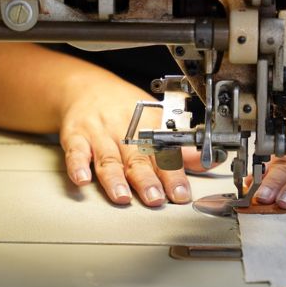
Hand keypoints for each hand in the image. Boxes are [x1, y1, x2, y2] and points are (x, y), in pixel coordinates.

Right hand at [58, 78, 200, 206]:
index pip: (164, 153)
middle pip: (137, 158)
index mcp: (149, 126)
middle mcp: (125, 130)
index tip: (180, 193)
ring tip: (122, 196)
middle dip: (146, 180)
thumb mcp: (157, 121)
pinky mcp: (76, 136)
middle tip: (155, 198)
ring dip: (115, 178)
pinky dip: (77, 166)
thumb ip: (180, 149)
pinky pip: (76, 151)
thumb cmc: (126, 110)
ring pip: (108, 158)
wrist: (88, 88)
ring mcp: (99, 133)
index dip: (173, 175)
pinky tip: (82, 179)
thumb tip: (209, 163)